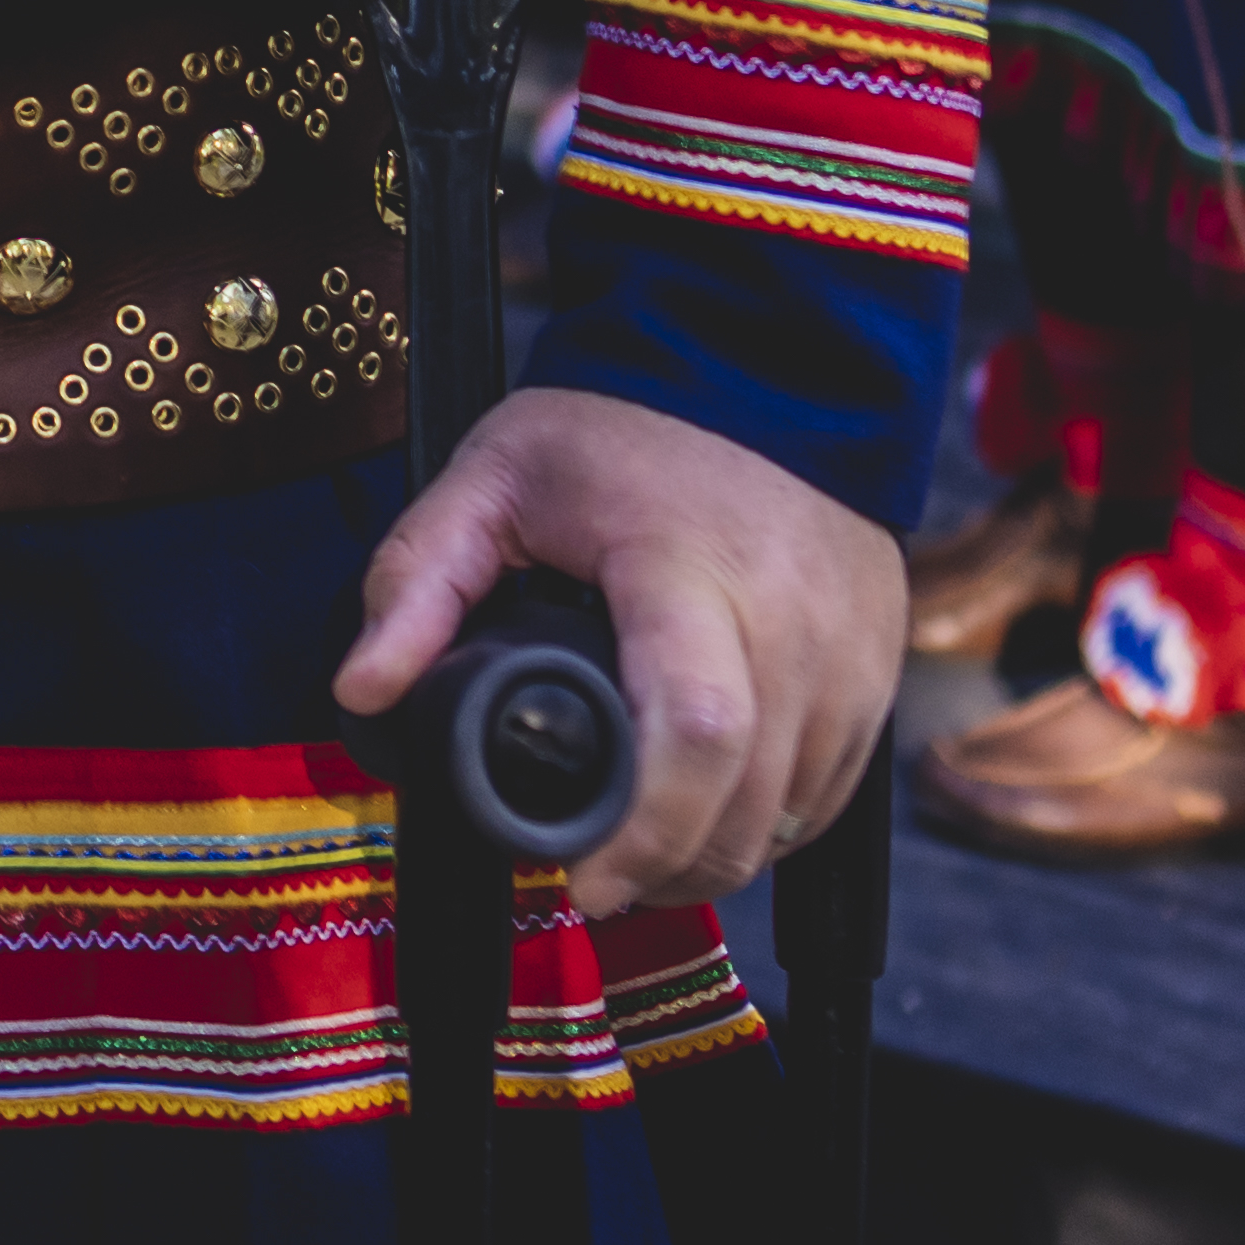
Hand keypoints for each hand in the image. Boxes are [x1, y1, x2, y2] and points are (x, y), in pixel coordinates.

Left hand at [331, 382, 907, 917]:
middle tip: (600, 880)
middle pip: (747, 802)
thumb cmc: (621, 429)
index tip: (582, 880)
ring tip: (648, 848)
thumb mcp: (493, 478)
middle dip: (670, 870)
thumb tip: (362, 690)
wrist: (766, 364)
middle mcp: (790, 618)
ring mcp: (851, 649)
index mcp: (689, 568)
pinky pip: (832, 788)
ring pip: (793, 813)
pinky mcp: (881, 666)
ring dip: (721, 856)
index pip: (696, 730)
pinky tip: (716, 809)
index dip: (643, 832)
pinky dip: (773, 819)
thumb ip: (417, 579)